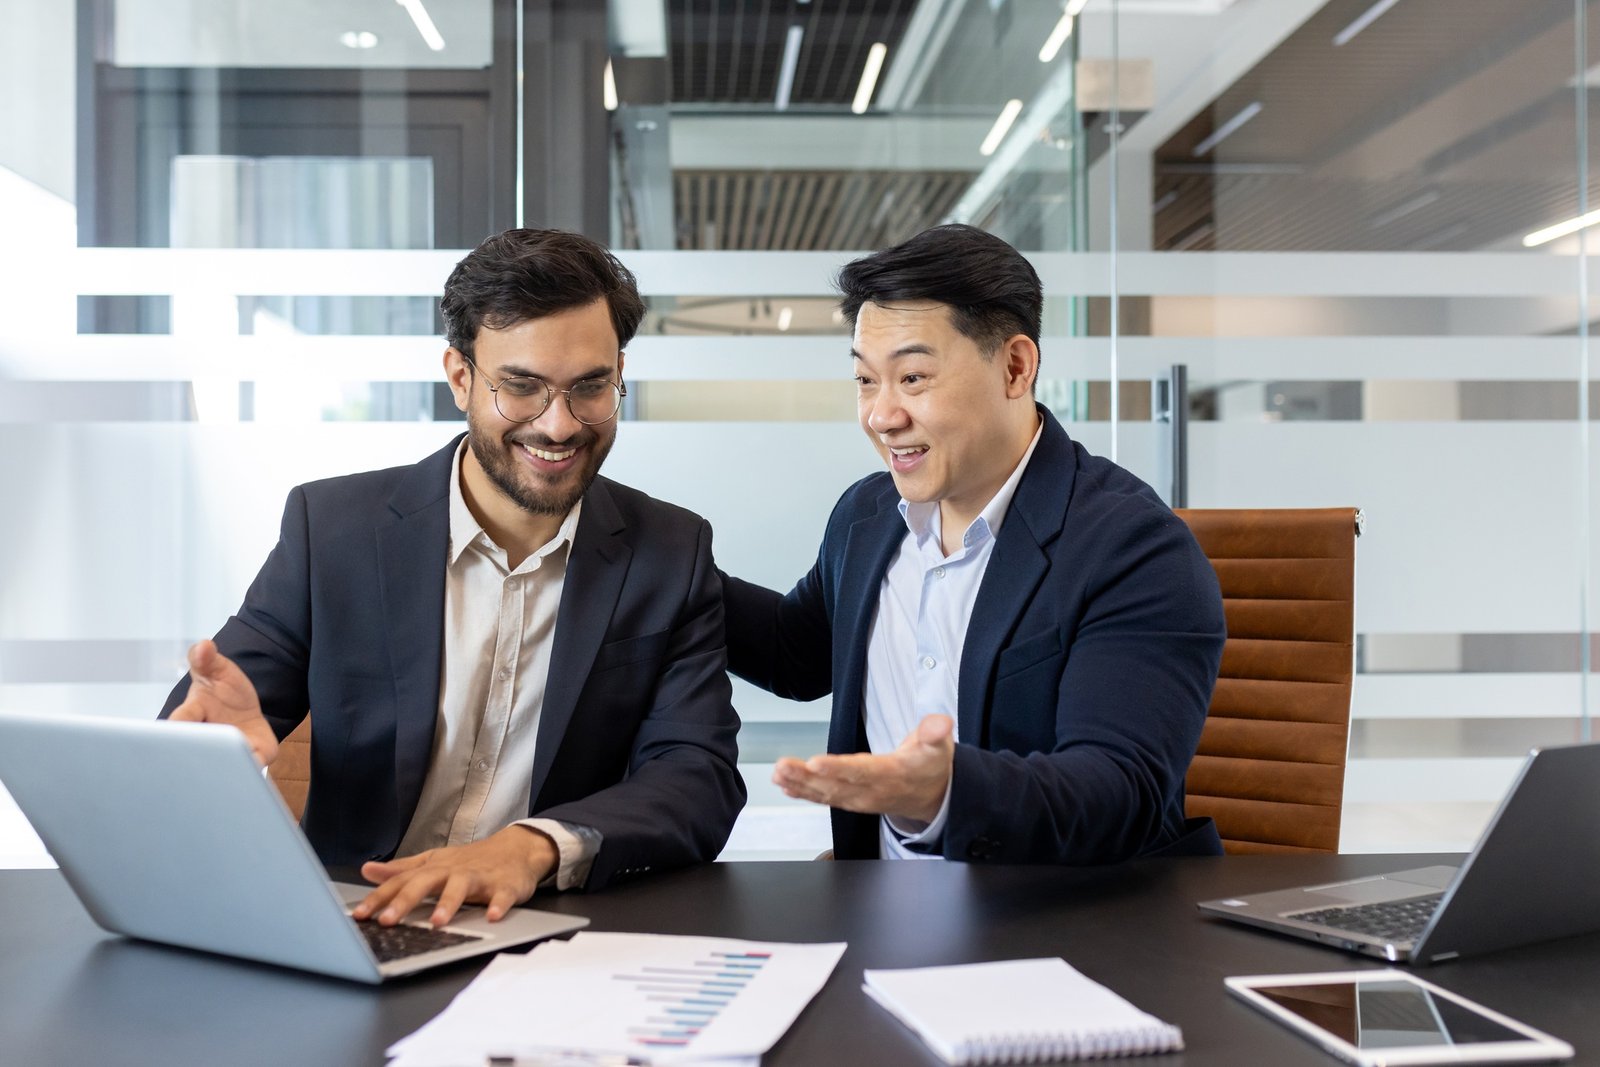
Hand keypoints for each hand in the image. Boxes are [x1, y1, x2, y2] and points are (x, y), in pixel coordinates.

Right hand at [168, 639, 278, 766]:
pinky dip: (252, 768)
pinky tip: (251, 771)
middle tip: (212, 749)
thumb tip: (204, 645)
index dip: (179, 724)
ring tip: (233, 764)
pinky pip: (251, 767)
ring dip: (228, 763)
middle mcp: (205, 736)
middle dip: (203, 750)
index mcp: (193, 712)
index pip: (180, 719)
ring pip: (223, 763)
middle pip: (198, 748)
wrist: (246, 714)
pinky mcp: (252, 758)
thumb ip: (207, 658)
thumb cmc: (223, 692)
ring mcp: (227, 750)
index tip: (177, 728)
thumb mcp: (216, 669)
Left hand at [353, 825, 558, 926]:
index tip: (359, 915)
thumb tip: (368, 869)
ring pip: (461, 887)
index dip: (379, 897)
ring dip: (449, 903)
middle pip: (425, 882)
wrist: (517, 848)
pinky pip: (502, 896)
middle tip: (387, 920)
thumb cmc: (471, 860)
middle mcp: (453, 871)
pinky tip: (493, 917)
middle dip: (405, 901)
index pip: (401, 881)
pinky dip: (498, 905)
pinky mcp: (505, 885)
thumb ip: (402, 869)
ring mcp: (480, 877)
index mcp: (434, 868)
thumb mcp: (434, 862)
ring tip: (437, 922)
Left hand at [772, 713, 954, 825]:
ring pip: (826, 793)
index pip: (862, 771)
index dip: (838, 769)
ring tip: (777, 774)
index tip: (815, 762)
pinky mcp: (852, 800)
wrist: (934, 796)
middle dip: (806, 777)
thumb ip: (935, 733)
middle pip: (836, 784)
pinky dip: (804, 793)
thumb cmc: (930, 767)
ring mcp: (860, 799)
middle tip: (782, 768)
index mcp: (892, 775)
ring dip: (799, 785)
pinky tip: (786, 787)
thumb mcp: (940, 747)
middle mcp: (872, 790)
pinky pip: (825, 799)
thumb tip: (940, 723)